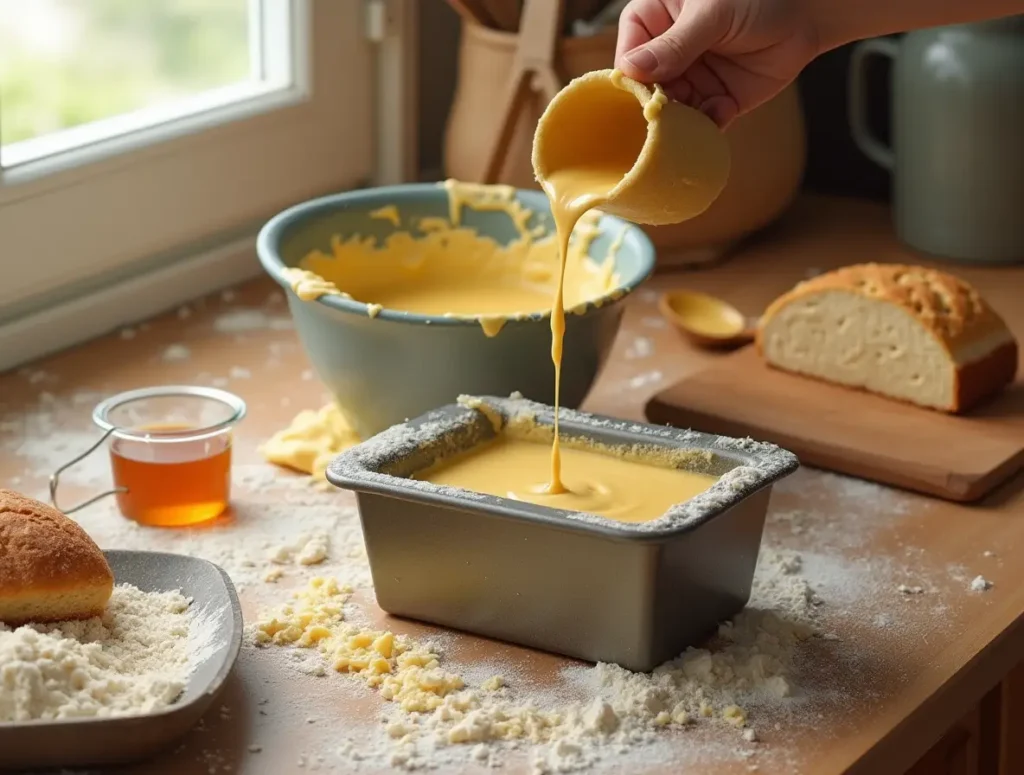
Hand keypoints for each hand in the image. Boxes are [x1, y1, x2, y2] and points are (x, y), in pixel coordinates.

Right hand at [615, 0, 820, 127]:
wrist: (807, 12)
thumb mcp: (712, 13)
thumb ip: (675, 43)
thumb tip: (633, 69)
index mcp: (653, 22)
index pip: (628, 57)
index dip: (632, 80)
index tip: (641, 96)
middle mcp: (666, 55)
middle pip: (648, 91)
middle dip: (656, 109)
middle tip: (662, 122)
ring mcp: (691, 79)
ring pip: (673, 112)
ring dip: (680, 123)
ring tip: (689, 127)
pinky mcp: (716, 100)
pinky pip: (703, 122)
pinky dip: (708, 127)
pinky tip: (719, 115)